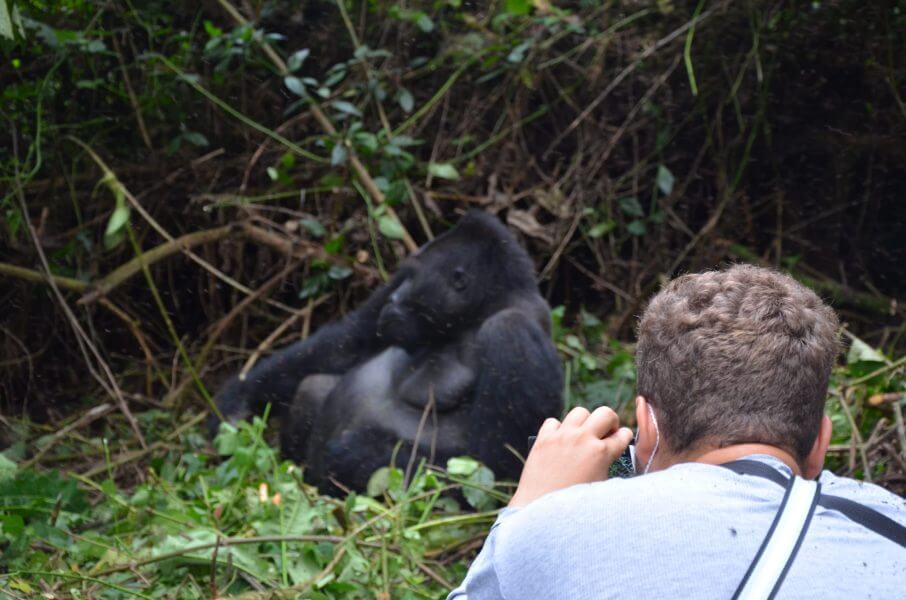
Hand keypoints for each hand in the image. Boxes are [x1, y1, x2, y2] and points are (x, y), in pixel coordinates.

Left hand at [508, 406, 632, 507]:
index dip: (624, 437)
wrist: (539, 510)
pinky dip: (558, 429)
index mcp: (601, 453)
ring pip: (580, 412)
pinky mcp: (543, 439)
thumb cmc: (573, 505)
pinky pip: (554, 422)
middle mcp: (583, 439)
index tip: (621, 438)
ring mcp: (562, 436)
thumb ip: (608, 468)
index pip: (623, 435)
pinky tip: (560, 441)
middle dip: (610, 422)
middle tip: (605, 433)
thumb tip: (611, 456)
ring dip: (585, 422)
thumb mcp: (600, 488)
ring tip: (582, 435)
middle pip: (605, 413)